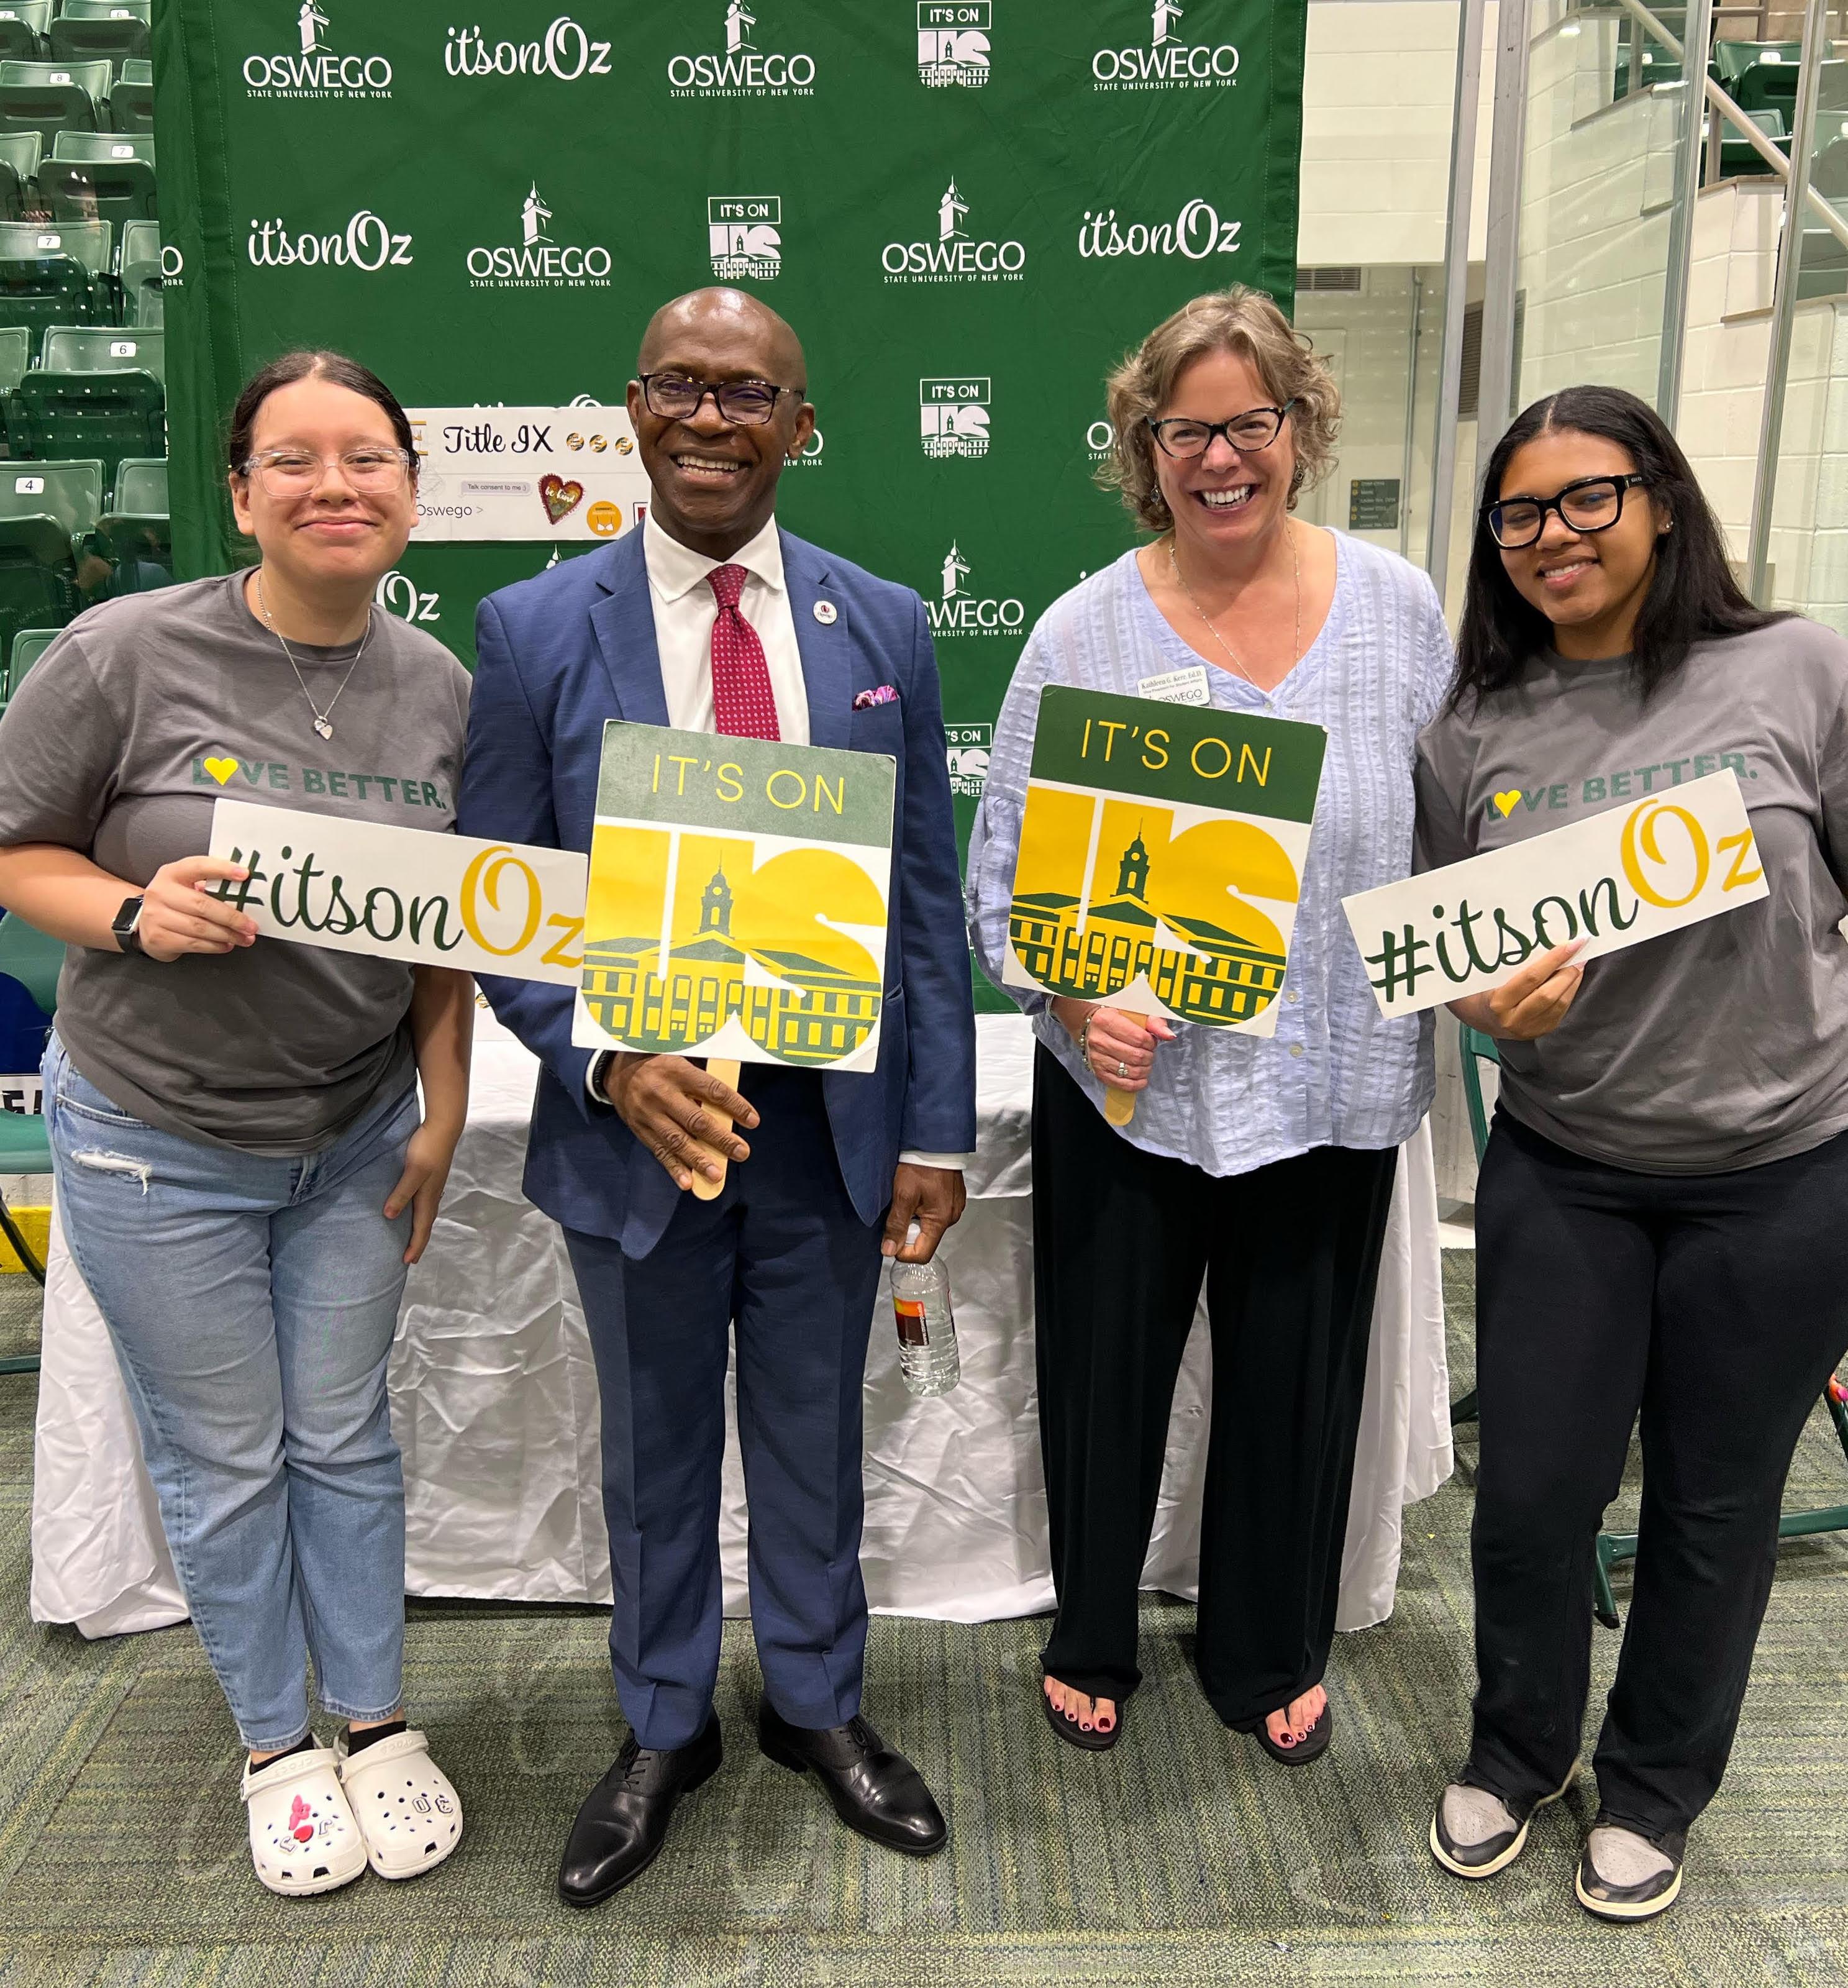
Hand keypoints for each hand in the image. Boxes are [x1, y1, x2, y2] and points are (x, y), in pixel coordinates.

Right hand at [134, 856, 258, 961]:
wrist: (143, 924)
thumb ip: (210, 885)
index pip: (198, 866)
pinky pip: (193, 944)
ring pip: (200, 928)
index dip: (222, 869)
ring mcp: (156, 916)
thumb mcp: (185, 886)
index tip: (245, 874)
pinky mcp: (158, 938)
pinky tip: (226, 945)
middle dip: (232, 917)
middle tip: (251, 926)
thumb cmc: (174, 903)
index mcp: (171, 873)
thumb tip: (245, 893)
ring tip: (244, 938)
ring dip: (227, 935)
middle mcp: (160, 892)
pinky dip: (214, 946)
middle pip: (202, 905)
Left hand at [384, 1115, 461, 1264]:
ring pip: (426, 1214)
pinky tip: (415, 1208)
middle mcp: (432, 1195)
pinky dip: (420, 1213)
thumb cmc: (428, 1148)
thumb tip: (389, 1216)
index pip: (421, 1228)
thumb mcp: (413, 1171)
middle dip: (419, 1241)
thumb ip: (401, 1193)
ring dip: (420, 1228)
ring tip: (413, 1237)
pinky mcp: (431, 1176)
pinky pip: (425, 1203)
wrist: (444, 1127)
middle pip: (426, 1224)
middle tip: (411, 1257)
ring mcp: (433, 1185)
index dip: (415, 1246)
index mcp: (428, 1197)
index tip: (408, 1262)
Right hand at [603, 1053, 757, 1190]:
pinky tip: (688, 1182)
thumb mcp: (680, 1062)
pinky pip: (659, 1151)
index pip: (712, 1090)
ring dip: (698, 1160)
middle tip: (742, 1152)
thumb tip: (728, 1109)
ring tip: (717, 1174)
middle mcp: (662, 1094)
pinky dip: (674, 1168)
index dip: (735, 1106)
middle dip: (721, 1139)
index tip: (753, 1120)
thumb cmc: (660, 1065)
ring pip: (677, 1140)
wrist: (617, 1070)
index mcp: (678, 1072)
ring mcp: (649, 1114)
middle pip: (696, 1120)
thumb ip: (701, 1083)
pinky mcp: (640, 1130)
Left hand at [881, 1162, 966, 1260]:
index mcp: (941, 1220)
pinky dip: (924, 1209)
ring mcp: (954, 1208)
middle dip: (908, 1232)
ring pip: (930, 1226)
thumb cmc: (920, 1166)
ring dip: (915, 1219)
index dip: (904, 1252)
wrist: (935, 1141)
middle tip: (899, 1210)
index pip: (922, 1254)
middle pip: (926, 1240)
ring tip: (909, 1198)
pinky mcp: (953, 1198)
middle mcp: (952, 1217)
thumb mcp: (903, 1195)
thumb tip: (889, 1250)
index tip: (891, 1239)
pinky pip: (935, 1213)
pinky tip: (918, 1193)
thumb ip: (896, 1225)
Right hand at [1051, 997, 1175, 1091]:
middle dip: (1148, 1056)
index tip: (1150, 1040)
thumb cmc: (1116, 1017)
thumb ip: (1154, 1022)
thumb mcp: (1134, 1012)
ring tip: (1145, 1063)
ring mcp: (1097, 1058)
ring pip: (1130, 1071)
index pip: (1138, 1038)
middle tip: (1148, 1052)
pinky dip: (1135, 1084)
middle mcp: (1099, 1040)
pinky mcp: (1098, 1071)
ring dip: (1144, 1070)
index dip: (1151, 1042)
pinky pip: (1120, 1083)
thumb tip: (1169, 1036)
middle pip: (1135, 1056)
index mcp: (1107, 1021)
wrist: (1090, 1025)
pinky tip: (1141, 1078)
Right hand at [1451, 940, 1585, 1040]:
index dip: (1554, 959)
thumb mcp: (1493, 977)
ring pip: (1559, 1003)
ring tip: (1578, 964)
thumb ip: (1516, 966)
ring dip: (1573, 982)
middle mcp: (1514, 1018)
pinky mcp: (1540, 1032)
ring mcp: (1529, 1028)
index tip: (1571, 944)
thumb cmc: (1485, 991)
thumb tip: (1550, 947)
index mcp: (1498, 1001)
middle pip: (1549, 993)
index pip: (1532, 977)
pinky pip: (1561, 1011)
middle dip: (1568, 971)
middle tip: (1579, 954)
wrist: (1481, 1019)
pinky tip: (1572, 980)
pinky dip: (1569, 992)